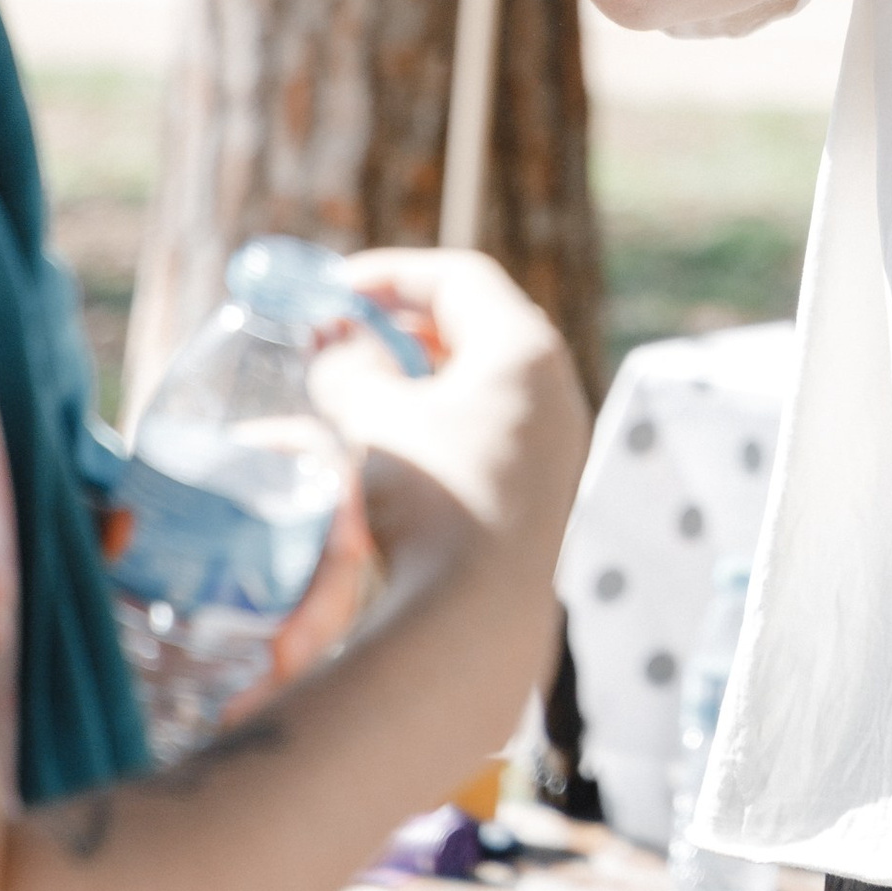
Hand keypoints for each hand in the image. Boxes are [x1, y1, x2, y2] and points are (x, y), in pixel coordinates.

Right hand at [319, 250, 588, 607]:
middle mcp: (554, 385)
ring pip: (486, 376)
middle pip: (480, 323)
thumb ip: (348, 370)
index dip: (391, 274)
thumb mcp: (374, 421)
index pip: (459, 279)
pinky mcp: (545, 484)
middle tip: (346, 329)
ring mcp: (557, 438)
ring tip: (361, 381)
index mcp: (524, 350)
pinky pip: (493, 421)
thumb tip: (337, 348)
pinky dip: (443, 412)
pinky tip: (397, 437)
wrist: (479, 616)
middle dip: (406, 320)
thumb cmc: (429, 500)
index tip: (334, 290)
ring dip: (422, 369)